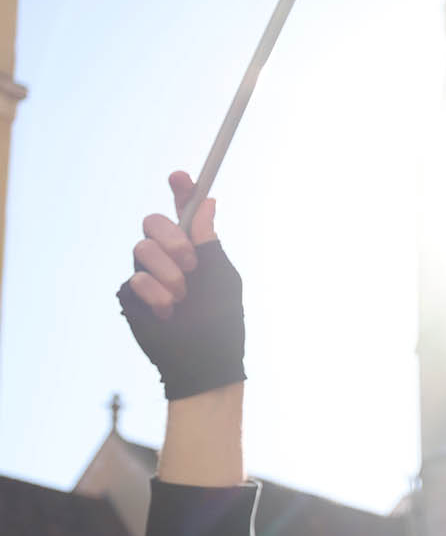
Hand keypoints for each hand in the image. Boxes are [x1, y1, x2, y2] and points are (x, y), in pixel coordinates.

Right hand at [119, 171, 245, 399]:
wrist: (204, 360)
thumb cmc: (222, 323)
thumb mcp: (223, 278)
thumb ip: (211, 243)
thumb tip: (209, 202)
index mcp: (195, 250)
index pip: (185, 213)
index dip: (182, 191)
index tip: (182, 175)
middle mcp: (168, 257)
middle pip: (153, 222)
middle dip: (171, 237)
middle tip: (191, 262)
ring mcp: (147, 274)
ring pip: (141, 248)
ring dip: (168, 273)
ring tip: (183, 297)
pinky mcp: (131, 294)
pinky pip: (135, 278)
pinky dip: (157, 294)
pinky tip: (169, 312)